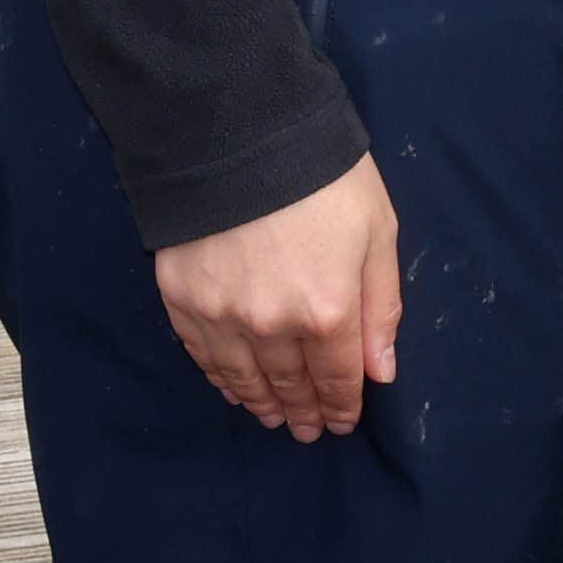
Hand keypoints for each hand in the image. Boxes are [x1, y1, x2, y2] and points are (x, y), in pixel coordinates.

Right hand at [157, 154, 402, 440]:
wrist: (239, 132)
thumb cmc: (323, 175)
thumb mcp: (376, 231)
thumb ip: (380, 306)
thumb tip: (379, 372)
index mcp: (328, 310)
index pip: (337, 377)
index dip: (341, 406)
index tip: (341, 422)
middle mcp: (272, 326)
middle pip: (291, 384)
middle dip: (303, 410)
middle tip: (306, 430)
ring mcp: (222, 316)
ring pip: (244, 378)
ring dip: (261, 402)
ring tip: (272, 417)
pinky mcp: (182, 299)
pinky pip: (204, 356)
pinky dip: (220, 378)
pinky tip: (232, 386)